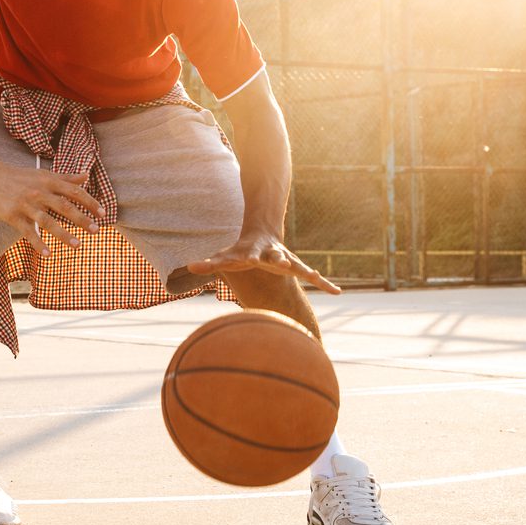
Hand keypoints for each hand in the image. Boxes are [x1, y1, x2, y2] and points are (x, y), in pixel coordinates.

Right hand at [0, 165, 102, 255]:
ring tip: (78, 246)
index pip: (73, 191)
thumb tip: (86, 176)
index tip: (103, 213)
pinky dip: (38, 243)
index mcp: (48, 181)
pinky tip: (48, 254)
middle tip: (97, 230)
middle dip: (81, 218)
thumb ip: (66, 178)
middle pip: (64, 206)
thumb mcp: (43, 175)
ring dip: (63, 234)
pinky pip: (28, 231)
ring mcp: (26, 204)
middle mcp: (39, 192)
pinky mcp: (13, 216)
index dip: (89, 201)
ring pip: (47, 221)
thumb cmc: (19, 177)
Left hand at [186, 232, 342, 293]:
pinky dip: (325, 284)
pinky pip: (313, 277)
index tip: (249, 259)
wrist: (264, 232)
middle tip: (285, 263)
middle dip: (281, 260)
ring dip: (307, 272)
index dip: (249, 257)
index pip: (249, 254)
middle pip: (277, 257)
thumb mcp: (225, 256)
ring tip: (316, 278)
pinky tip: (337, 292)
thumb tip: (188, 267)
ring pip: (299, 266)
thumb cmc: (242, 249)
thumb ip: (209, 264)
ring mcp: (288, 259)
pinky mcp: (297, 266)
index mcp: (254, 252)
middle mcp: (273, 254)